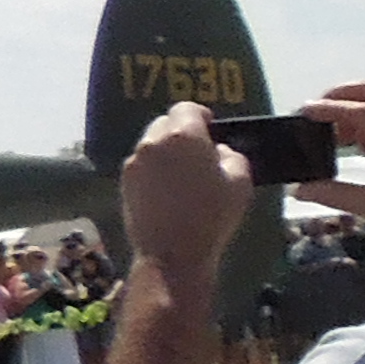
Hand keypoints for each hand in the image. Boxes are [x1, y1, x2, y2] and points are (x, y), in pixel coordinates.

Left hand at [114, 103, 252, 280]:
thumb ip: (232, 155)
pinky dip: (154, 167)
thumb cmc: (212, 217)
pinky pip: (142, 164)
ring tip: (184, 172)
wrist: (172, 254)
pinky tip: (168, 188)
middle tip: (199, 151)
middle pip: (166, 123)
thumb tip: (219, 150)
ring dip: (166, 150)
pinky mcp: (124, 181)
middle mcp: (152, 142)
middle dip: (182, 131)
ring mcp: (135, 162)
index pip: (187, 108)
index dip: (200, 116)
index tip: (210, 127)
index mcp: (182, 135)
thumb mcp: (239, 181)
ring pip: (151, 143)